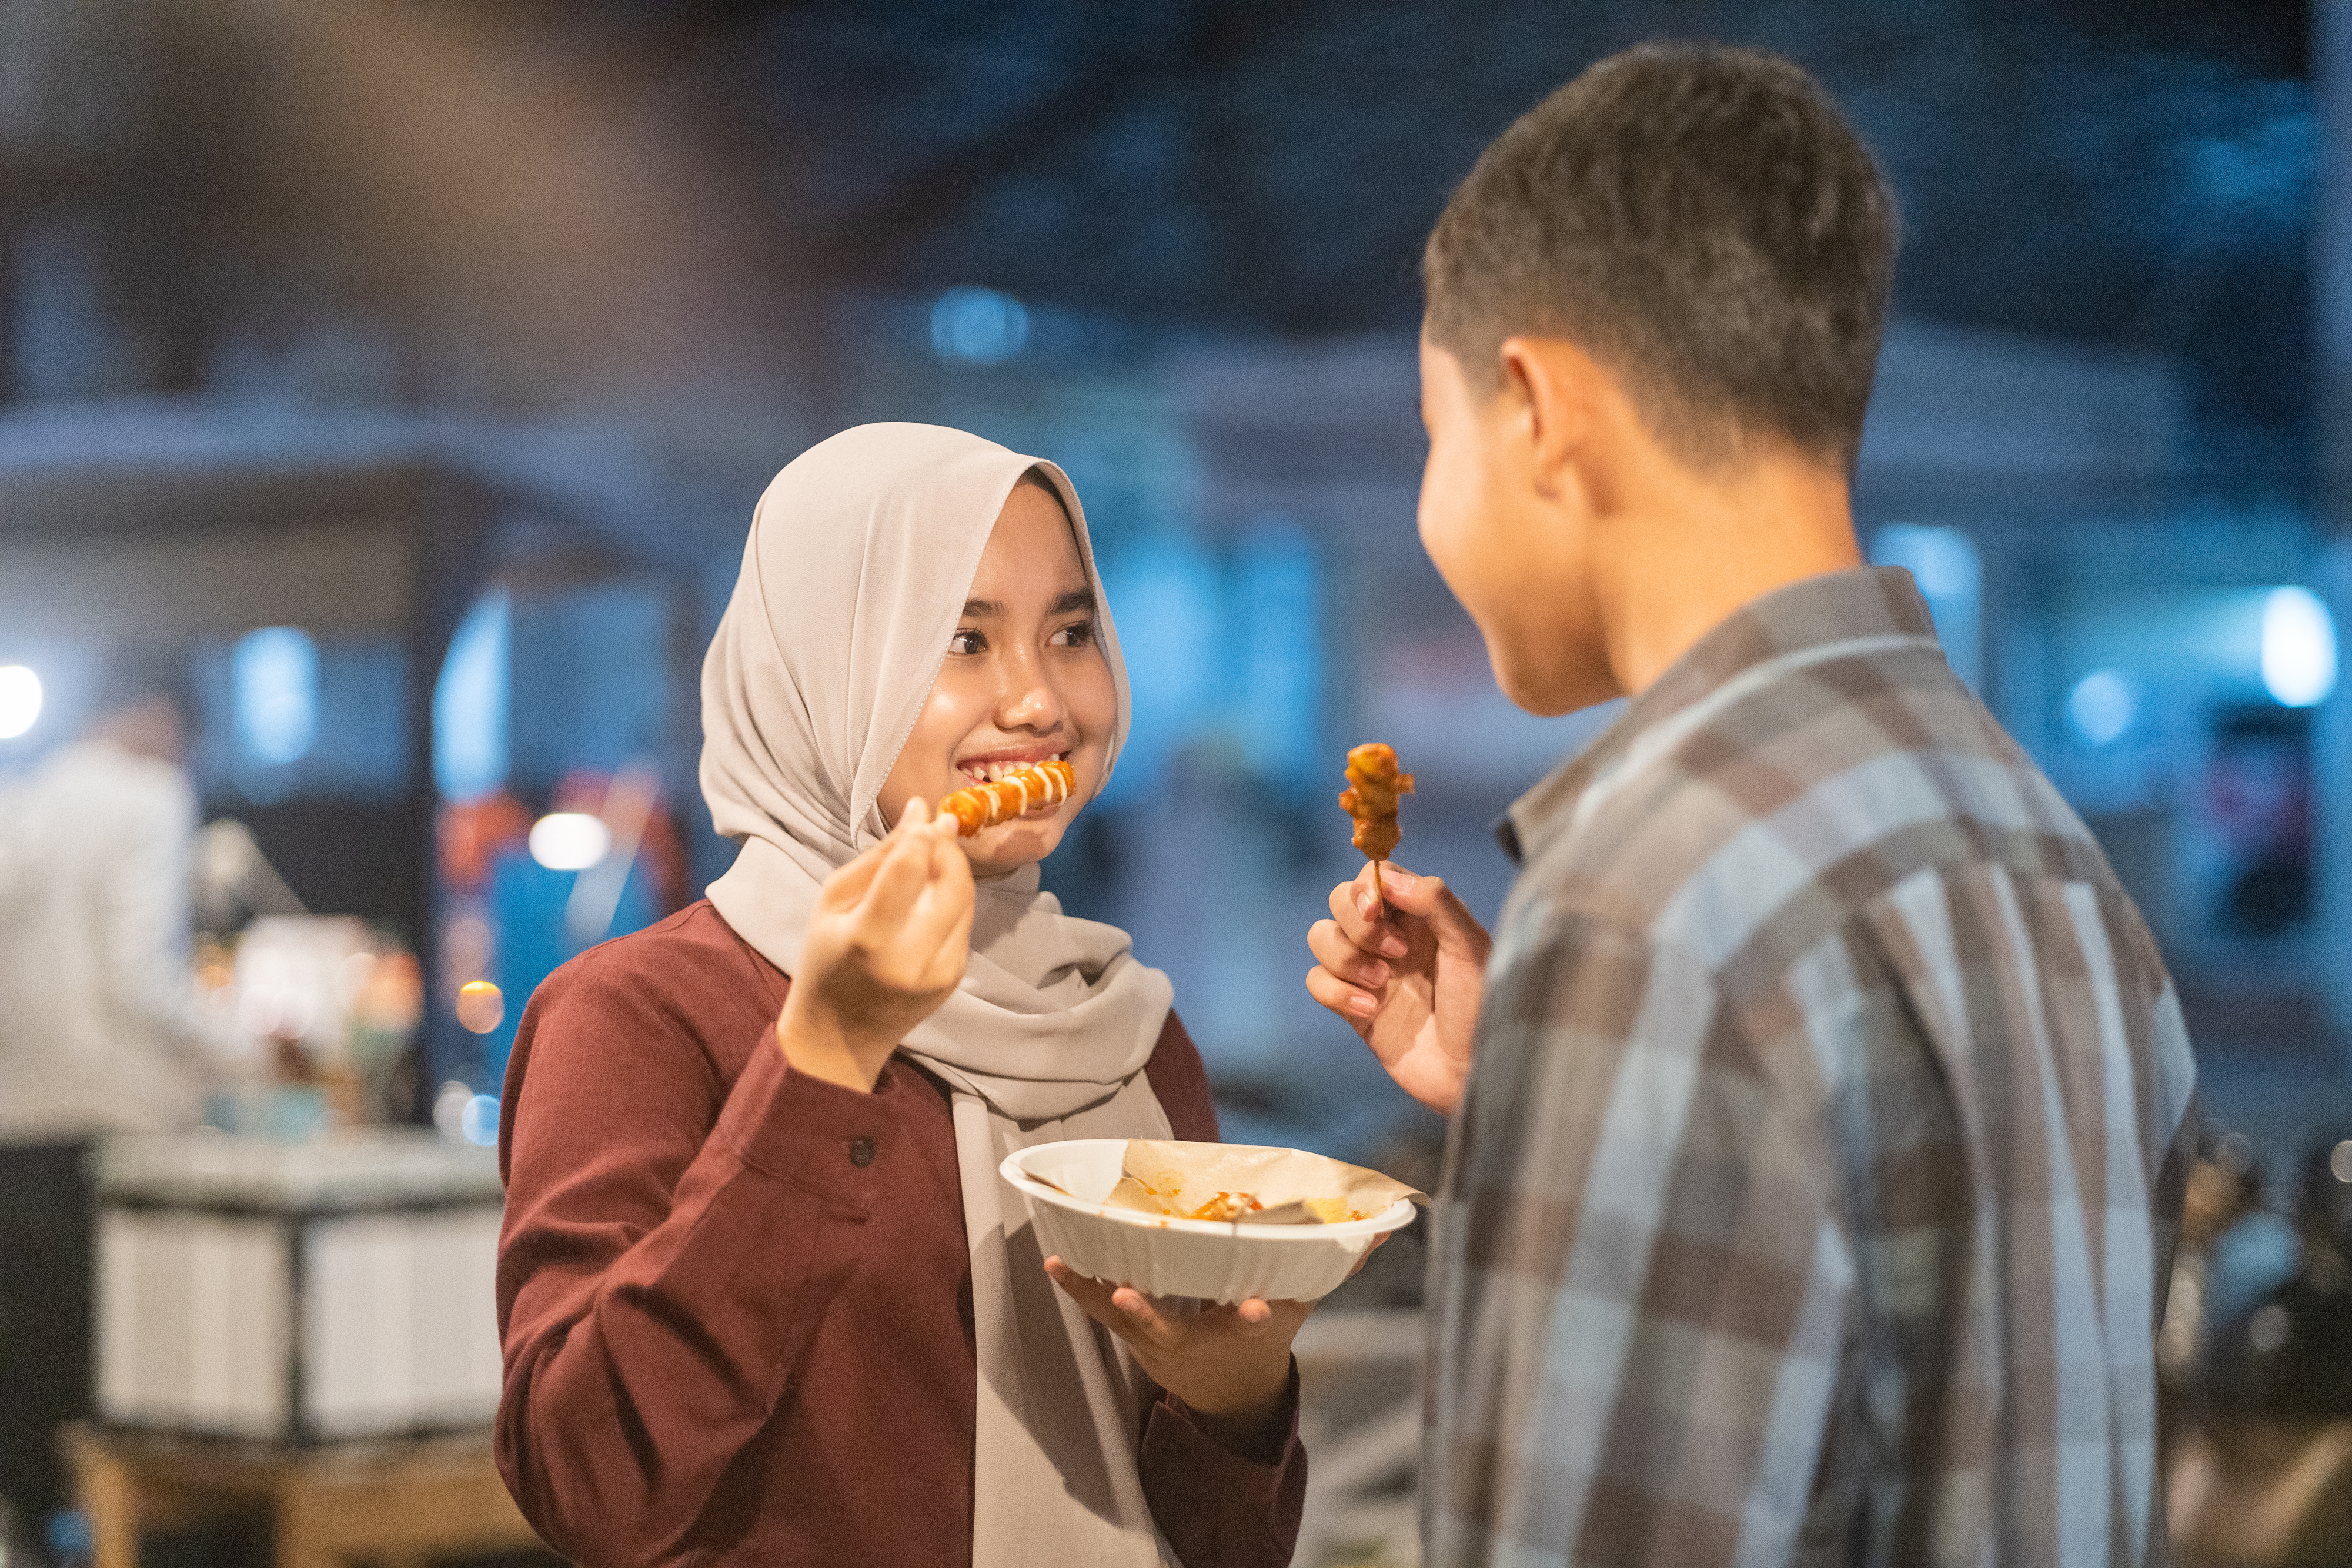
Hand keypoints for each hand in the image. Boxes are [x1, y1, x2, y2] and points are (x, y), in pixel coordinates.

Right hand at [776, 798, 974, 1092]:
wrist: (840, 1037)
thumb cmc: (825, 960)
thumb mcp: (833, 902)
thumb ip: (879, 856)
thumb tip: (920, 812)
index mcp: (871, 937)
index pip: (909, 869)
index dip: (922, 833)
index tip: (923, 811)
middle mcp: (913, 957)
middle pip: (953, 882)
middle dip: (948, 847)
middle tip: (937, 825)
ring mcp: (940, 971)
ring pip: (965, 899)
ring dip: (952, 870)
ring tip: (928, 859)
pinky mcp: (955, 977)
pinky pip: (962, 922)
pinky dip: (950, 901)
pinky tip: (926, 899)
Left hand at [1043, 1258, 1309, 1450]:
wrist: (1229, 1391)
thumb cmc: (1266, 1334)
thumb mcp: (1301, 1305)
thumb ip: (1335, 1266)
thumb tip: (1383, 1232)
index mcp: (1244, 1332)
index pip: (1253, 1325)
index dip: (1253, 1316)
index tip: (1253, 1306)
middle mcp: (1198, 1344)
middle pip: (1172, 1332)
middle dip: (1150, 1317)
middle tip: (1126, 1296)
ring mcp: (1160, 1346)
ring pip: (1124, 1322)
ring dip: (1093, 1295)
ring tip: (1063, 1265)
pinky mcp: (1136, 1340)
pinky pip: (1103, 1315)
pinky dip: (1080, 1290)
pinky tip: (1056, 1262)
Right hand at [1305, 860, 1489, 1114]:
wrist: (1473, 1072)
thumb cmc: (1482, 1007)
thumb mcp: (1470, 946)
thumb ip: (1434, 901)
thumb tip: (1385, 879)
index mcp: (1421, 916)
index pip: (1374, 875)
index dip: (1367, 887)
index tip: (1379, 909)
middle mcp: (1391, 937)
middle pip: (1340, 900)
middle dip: (1358, 924)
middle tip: (1395, 953)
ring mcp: (1369, 971)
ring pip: (1321, 937)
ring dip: (1345, 957)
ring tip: (1383, 983)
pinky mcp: (1352, 1006)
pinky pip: (1316, 981)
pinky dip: (1336, 992)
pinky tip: (1371, 1010)